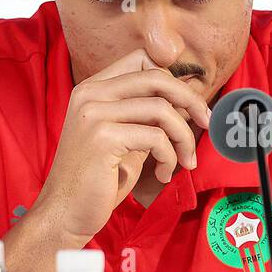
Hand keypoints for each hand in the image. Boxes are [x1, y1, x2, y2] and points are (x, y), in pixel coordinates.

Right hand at [39, 49, 211, 241]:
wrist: (65, 213)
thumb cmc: (99, 179)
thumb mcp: (126, 138)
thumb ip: (147, 116)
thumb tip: (189, 99)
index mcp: (93, 88)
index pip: (142, 59)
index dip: (173, 79)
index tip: (192, 106)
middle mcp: (91, 93)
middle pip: (157, 77)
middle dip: (190, 100)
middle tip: (206, 123)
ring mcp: (94, 113)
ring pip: (162, 108)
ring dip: (184, 137)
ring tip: (185, 161)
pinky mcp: (102, 137)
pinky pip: (156, 137)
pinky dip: (170, 157)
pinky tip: (162, 175)